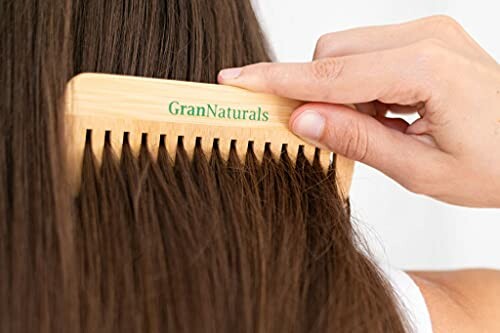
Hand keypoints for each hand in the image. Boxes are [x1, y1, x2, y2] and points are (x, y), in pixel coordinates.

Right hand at [218, 16, 499, 207]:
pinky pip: (368, 53)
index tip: (236, 81)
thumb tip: (301, 119)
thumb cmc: (496, 164)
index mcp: (425, 68)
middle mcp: (425, 37)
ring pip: (346, 52)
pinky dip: (360, 85)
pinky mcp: (426, 38)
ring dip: (340, 91)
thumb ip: (356, 139)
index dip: (277, 79)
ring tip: (377, 128)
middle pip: (333, 53)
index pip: (330, 72)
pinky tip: (387, 113)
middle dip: (317, 92)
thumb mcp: (420, 169)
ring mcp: (427, 32)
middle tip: (333, 134)